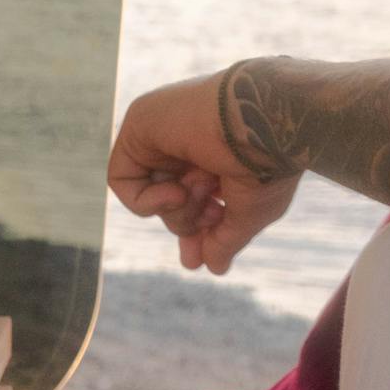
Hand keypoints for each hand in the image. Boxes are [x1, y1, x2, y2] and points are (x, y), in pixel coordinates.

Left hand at [107, 68, 299, 274]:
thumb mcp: (250, 212)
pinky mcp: (141, 124)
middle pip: (170, 203)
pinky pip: (122, 179)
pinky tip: (177, 190)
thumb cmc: (267, 162)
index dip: (194, 232)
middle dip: (188, 221)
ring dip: (178, 209)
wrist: (266, 121)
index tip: (200, 259)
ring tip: (206, 186)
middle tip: (213, 217)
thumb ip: (225, 239)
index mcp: (221, 155)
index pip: (194, 201)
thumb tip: (214, 268)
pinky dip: (146, 199)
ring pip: (151, 194)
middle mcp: (192, 142)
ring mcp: (165, 133)